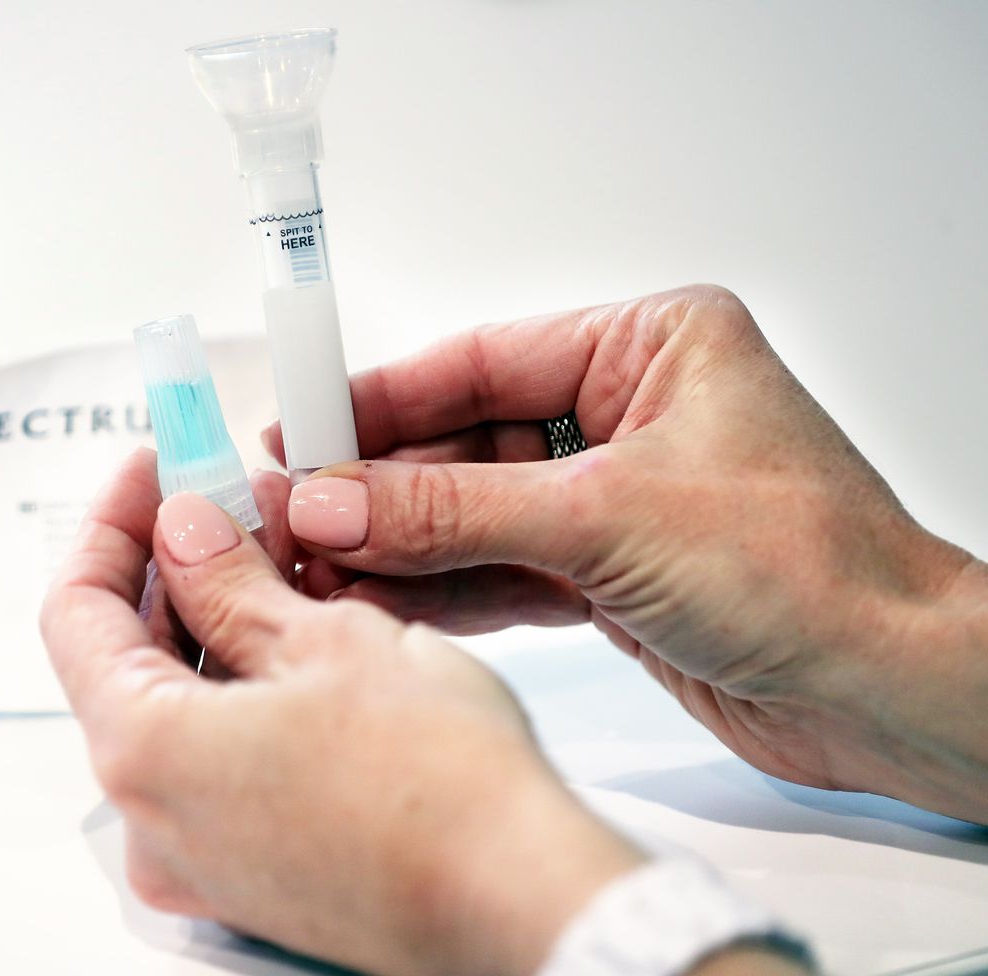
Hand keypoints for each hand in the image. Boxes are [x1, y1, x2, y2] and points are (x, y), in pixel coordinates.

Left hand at [40, 449, 642, 975]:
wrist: (523, 904)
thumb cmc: (442, 789)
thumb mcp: (328, 643)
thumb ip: (230, 581)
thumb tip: (184, 531)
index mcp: (147, 755)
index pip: (77, 610)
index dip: (113, 523)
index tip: (153, 471)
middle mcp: (153, 819)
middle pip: (127, 657)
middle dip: (177, 566)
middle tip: (230, 498)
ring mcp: (200, 853)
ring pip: (182, 704)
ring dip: (219, 619)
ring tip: (281, 554)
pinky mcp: (251, 869)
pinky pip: (220, 753)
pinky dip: (245, 684)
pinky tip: (300, 631)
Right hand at [270, 285, 987, 823]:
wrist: (887, 690)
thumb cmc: (813, 570)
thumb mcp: (607, 519)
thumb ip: (456, 512)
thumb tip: (339, 504)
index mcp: (651, 347)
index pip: (481, 361)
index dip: (382, 399)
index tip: (304, 429)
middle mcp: (631, 414)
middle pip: (468, 440)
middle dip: (382, 486)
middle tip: (296, 512)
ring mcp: (617, 497)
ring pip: (478, 512)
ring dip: (401, 545)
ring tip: (319, 565)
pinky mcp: (611, 573)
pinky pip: (504, 568)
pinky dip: (444, 588)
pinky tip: (380, 598)